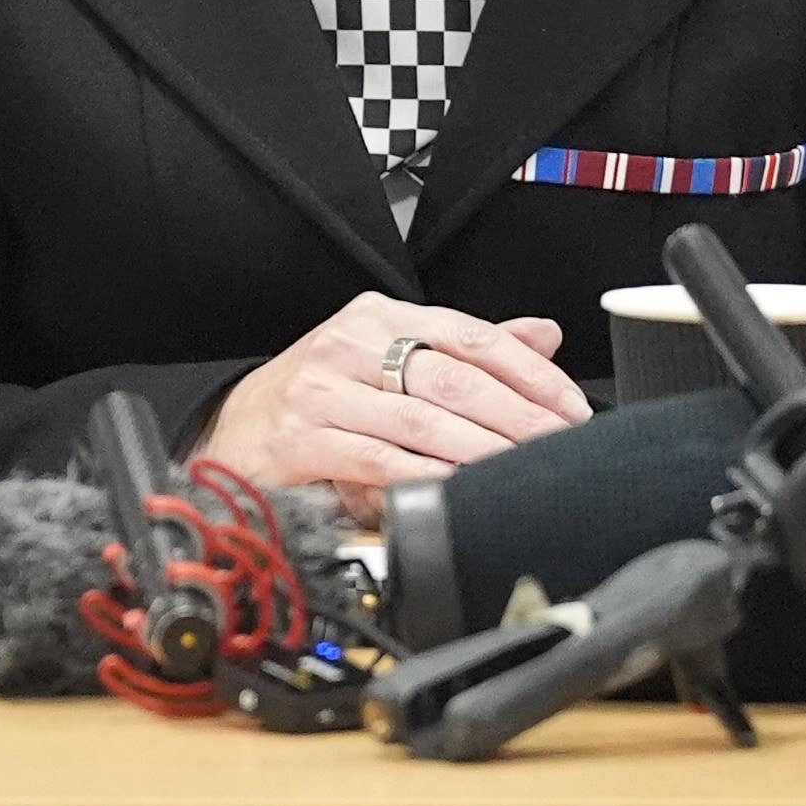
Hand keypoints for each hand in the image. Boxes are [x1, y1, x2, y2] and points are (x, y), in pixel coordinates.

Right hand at [201, 294, 590, 513]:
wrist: (234, 433)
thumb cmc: (318, 398)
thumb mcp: (387, 360)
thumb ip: (464, 352)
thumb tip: (544, 335)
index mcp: (380, 317)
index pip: (472, 336)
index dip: (530, 372)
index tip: (570, 406)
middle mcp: (350, 343)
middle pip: (454, 378)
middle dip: (518, 416)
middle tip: (559, 444)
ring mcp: (322, 390)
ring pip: (422, 420)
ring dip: (482, 449)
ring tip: (522, 469)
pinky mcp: (301, 438)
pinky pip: (379, 460)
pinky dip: (426, 475)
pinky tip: (460, 487)